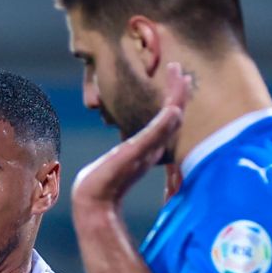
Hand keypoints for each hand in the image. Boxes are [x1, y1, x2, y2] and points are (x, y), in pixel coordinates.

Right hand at [72, 64, 192, 214]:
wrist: (95, 205)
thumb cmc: (109, 180)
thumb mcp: (131, 152)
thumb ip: (155, 132)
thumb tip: (176, 111)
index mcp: (157, 141)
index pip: (174, 109)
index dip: (176, 88)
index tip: (174, 67)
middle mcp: (156, 146)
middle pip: (173, 114)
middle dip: (175, 91)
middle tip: (174, 70)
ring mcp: (146, 152)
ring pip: (164, 122)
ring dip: (167, 101)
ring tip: (167, 86)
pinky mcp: (134, 158)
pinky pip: (150, 132)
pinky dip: (153, 117)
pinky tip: (146, 117)